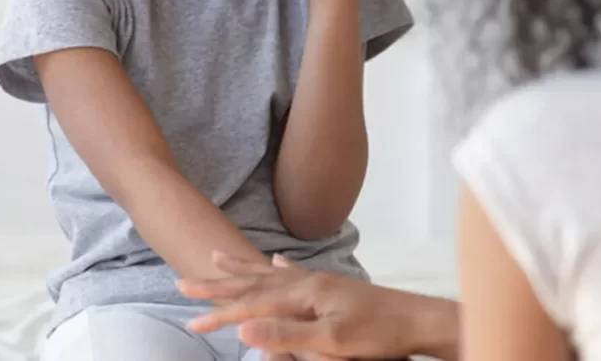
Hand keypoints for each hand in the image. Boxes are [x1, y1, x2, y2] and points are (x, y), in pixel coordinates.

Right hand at [179, 252, 453, 359]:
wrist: (417, 319)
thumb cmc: (378, 335)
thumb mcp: (330, 343)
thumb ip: (286, 335)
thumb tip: (243, 331)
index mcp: (302, 295)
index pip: (250, 307)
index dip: (218, 316)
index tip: (190, 324)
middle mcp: (306, 283)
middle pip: (251, 283)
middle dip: (217, 285)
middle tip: (183, 281)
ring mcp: (319, 283)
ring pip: (268, 274)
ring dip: (241, 269)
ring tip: (216, 258)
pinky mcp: (332, 287)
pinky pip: (295, 273)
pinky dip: (279, 268)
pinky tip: (275, 261)